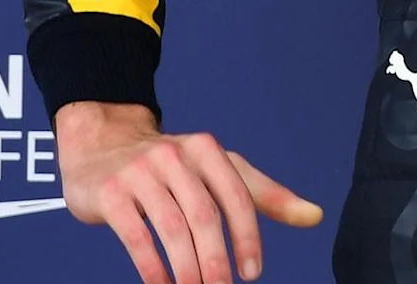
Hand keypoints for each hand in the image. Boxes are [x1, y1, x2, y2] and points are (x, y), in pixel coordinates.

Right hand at [56, 101, 322, 283]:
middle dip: (217, 259)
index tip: (253, 273)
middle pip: (205, 215)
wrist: (100, 144)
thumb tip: (315, 217)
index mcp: (207, 150)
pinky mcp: (109, 192)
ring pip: (172, 228)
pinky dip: (151, 266)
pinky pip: (135, 235)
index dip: (248, 237)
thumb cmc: (171, 166)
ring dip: (187, 268)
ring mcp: (139, 172)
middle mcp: (175, 156)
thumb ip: (264, 195)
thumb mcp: (218, 172)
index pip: (237, 197)